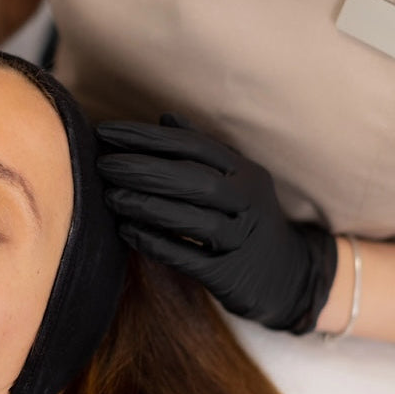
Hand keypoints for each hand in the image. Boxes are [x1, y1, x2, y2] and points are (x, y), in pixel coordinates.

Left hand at [95, 113, 336, 332]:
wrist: (290, 277)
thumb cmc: (248, 219)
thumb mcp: (236, 180)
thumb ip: (202, 149)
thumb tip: (165, 117)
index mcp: (246, 172)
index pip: (193, 146)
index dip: (148, 137)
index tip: (108, 132)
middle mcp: (248, 202)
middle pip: (193, 179)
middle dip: (144, 169)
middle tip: (104, 164)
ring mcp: (242, 239)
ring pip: (191, 218)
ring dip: (145, 205)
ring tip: (109, 196)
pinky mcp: (230, 274)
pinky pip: (188, 256)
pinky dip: (155, 242)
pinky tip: (125, 231)